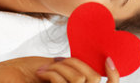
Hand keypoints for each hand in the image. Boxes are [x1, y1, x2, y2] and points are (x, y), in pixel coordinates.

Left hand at [0, 56, 118, 82]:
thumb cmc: (25, 79)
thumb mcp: (55, 75)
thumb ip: (73, 73)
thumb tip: (91, 60)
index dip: (115, 75)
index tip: (107, 58)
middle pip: (95, 80)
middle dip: (78, 65)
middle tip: (57, 61)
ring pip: (80, 80)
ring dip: (63, 68)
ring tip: (44, 69)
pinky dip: (55, 73)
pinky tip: (42, 72)